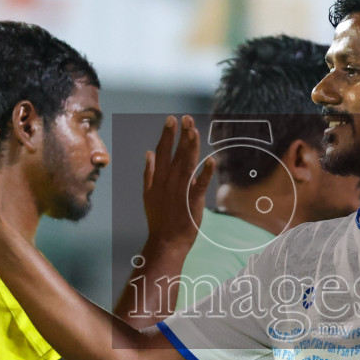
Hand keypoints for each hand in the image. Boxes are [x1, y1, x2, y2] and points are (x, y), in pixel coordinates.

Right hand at [141, 116, 214, 253]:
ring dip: (192, 147)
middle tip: (186, 118)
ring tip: (195, 130)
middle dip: (181, 135)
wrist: (166, 241)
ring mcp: (181, 191)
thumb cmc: (159, 218)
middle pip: (176, 154)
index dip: (167, 135)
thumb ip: (149, 172)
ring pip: (187, 165)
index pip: (162, 152)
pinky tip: (211, 160)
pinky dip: (206, 173)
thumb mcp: (148, 194)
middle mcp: (169, 182)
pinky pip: (201, 185)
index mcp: (158, 179)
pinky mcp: (193, 201)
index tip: (171, 119)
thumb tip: (149, 153)